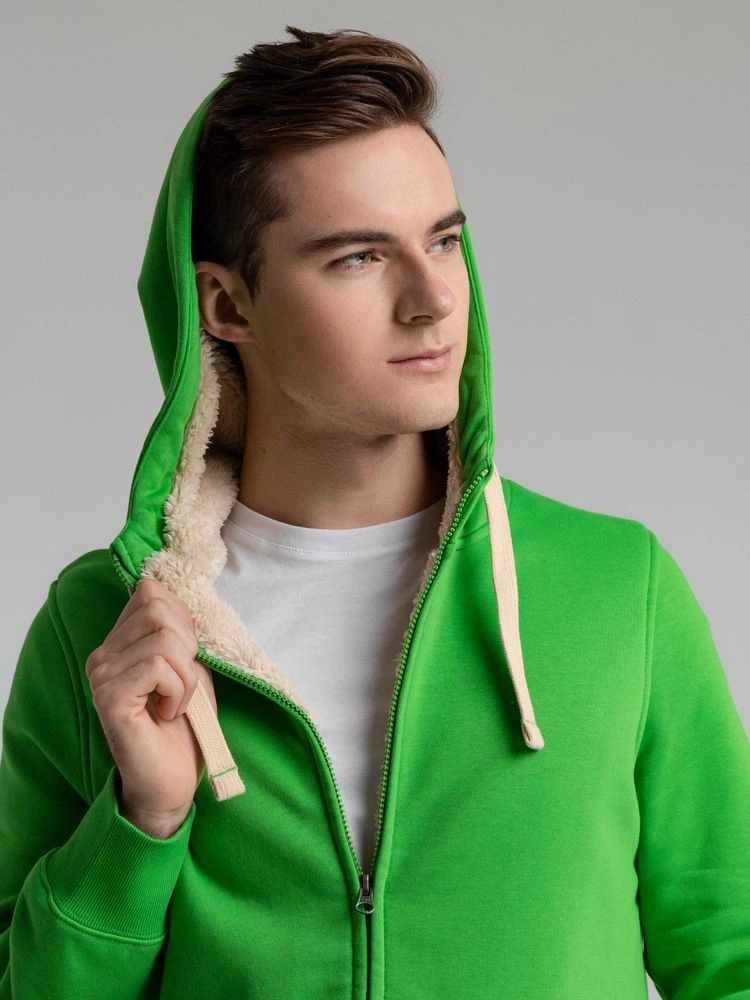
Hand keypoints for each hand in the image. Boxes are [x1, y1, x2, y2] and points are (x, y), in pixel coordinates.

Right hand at [85, 578, 215, 837]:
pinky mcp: (109, 696)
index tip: (187, 657)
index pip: (150, 591)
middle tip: (181, 684)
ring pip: (164, 638)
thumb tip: (182, 596)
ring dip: (186, 676)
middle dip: (188, 646)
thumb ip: (183, 632)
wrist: (172, 781)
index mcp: (120, 642)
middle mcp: (103, 654)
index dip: (183, 618)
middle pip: (159, 608)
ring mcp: (101, 674)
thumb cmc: (185, 725)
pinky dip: (178, 691)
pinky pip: (159, 667)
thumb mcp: (192, 666)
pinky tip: (167, 713)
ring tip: (175, 703)